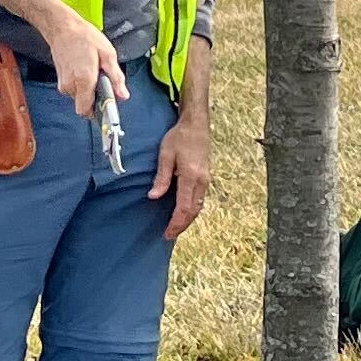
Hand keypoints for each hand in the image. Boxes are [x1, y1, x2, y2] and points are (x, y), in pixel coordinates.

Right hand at [39, 10, 127, 118]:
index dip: (99, 111)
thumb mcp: (108, 54)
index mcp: (84, 80)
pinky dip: (81, 85)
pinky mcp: (61, 81)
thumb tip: (123, 95)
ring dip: (88, 90)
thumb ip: (116, 78)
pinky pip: (74, 90)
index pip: (87, 111)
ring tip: (92, 70)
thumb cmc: (84, 37)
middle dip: (95, 98)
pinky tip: (85, 69)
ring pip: (79, 98)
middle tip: (102, 80)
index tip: (107, 103)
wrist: (63, 28)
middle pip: (84, 105)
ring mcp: (63, 84)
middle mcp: (71, 85)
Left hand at [151, 110, 212, 238]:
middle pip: (193, 211)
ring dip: (188, 219)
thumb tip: (153, 197)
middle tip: (169, 235)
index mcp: (191, 176)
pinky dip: (192, 210)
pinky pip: (200, 199)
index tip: (167, 233)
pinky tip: (184, 212)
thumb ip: (161, 177)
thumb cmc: (179, 137)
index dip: (176, 223)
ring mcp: (206, 179)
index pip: (184, 207)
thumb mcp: (165, 155)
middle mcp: (201, 181)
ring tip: (175, 227)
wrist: (197, 124)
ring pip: (199, 206)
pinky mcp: (206, 177)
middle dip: (182, 225)